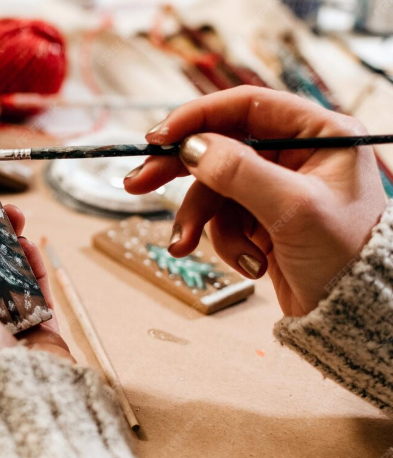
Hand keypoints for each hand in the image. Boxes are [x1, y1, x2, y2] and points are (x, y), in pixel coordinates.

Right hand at [125, 86, 386, 315]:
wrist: (352, 317)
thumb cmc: (346, 257)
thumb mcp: (293, 209)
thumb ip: (239, 172)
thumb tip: (191, 147)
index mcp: (320, 134)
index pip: (246, 107)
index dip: (197, 118)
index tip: (159, 137)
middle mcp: (297, 154)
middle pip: (220, 147)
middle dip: (180, 172)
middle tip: (137, 184)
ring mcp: (277, 188)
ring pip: (214, 189)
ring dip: (200, 220)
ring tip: (186, 246)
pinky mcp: (263, 218)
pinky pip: (224, 219)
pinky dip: (224, 241)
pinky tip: (248, 263)